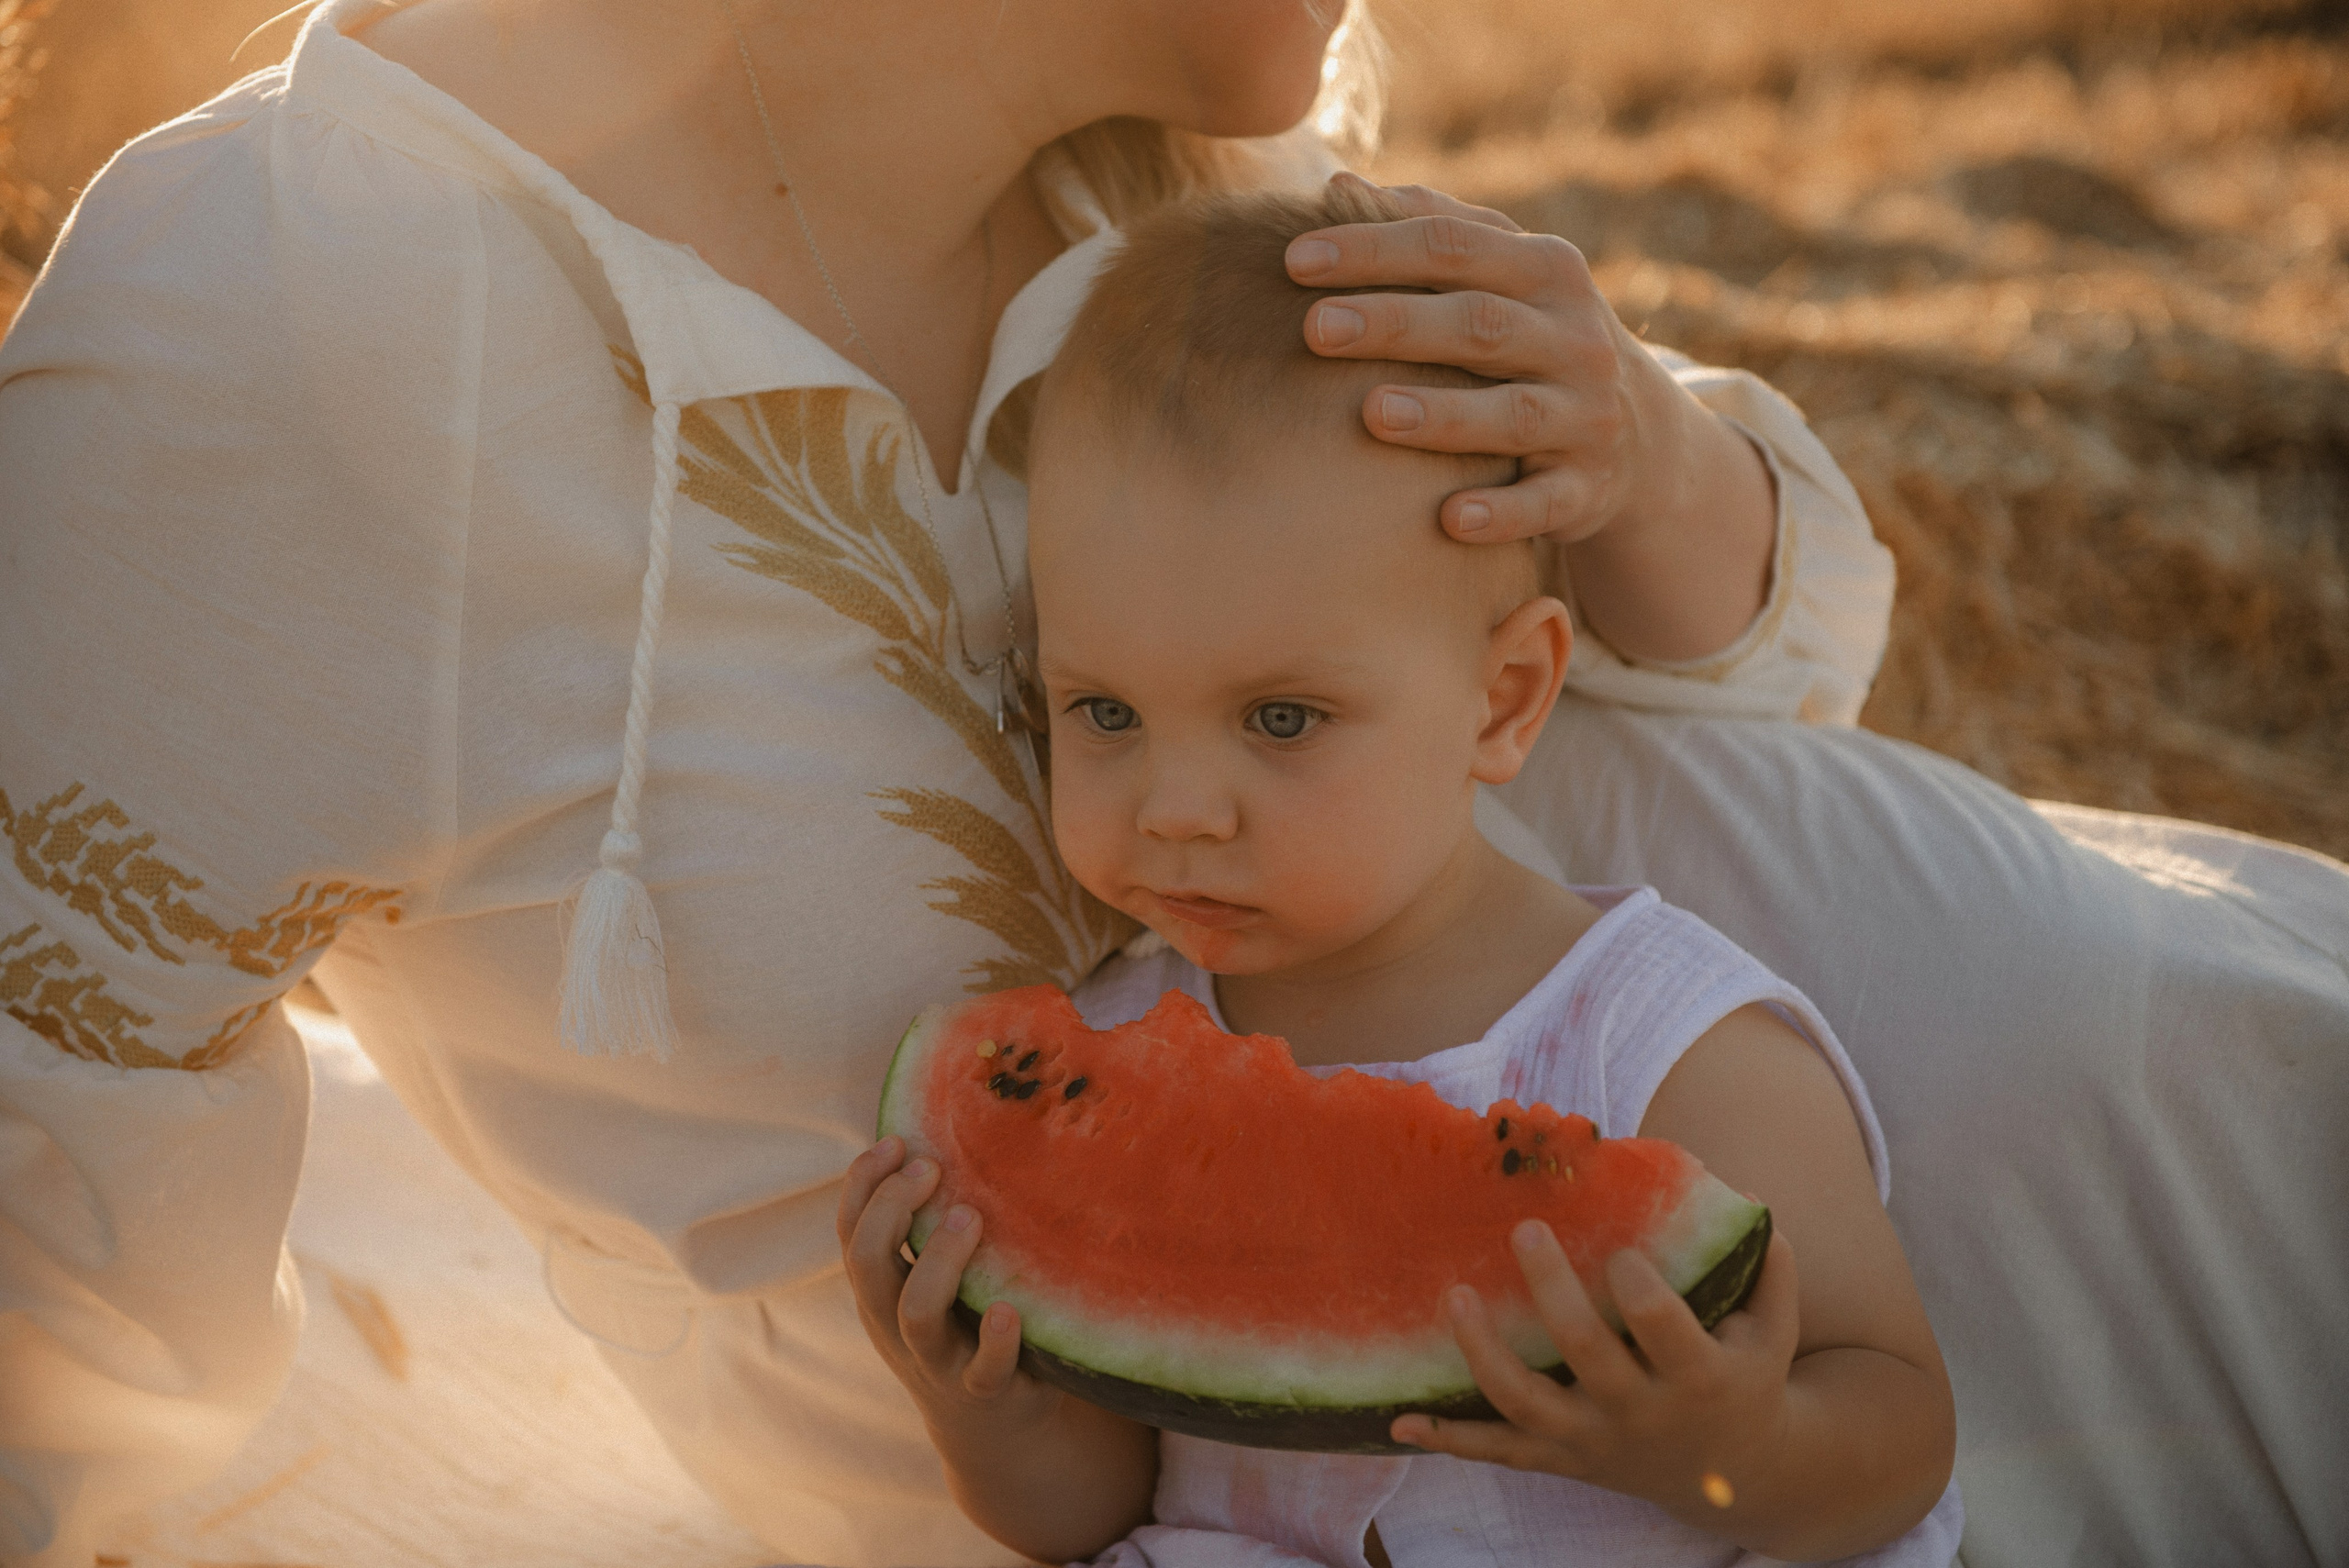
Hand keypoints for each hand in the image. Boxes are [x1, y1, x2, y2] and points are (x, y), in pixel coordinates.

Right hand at [836, 1135, 1059, 1441]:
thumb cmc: (962, 1327)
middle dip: (890, 1210)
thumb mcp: (931, 1279)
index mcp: (881, 1290)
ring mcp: (938, 1360)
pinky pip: (984, 1369)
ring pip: (916, 1313)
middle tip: (932, 1169)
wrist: (992, 1429)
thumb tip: (942, 1134)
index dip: (863, 1184)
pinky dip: (995, 1340)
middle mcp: (896, 1324)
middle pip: (867, 1265)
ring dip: (938, 1261)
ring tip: (969, 1217)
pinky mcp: (985, 1389)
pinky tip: (1007, 1310)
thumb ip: (927, 1225)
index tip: (896, 1140)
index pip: (849, 1231)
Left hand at [1285, 172, 1669, 546]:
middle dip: (1396, 324)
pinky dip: (1500, 512)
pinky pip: (1543, 503)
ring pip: (1513, 414)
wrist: (1641, 436)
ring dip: (1444, 415)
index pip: (1453, 247)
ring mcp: (1585, 417)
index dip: (1374, 250)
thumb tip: (1338, 187)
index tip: (1294, 260)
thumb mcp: (1504, 274)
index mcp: (1545, 270)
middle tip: (1315, 330)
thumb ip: (1430, 229)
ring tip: (1373, 414)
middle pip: (1479, 324)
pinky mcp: (1585, 489)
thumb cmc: (1535, 337)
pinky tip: (1448, 520)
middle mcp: (1573, 338)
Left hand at [1393, 1220, 1800, 1524]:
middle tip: (1524, 1229)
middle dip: (1551, 1287)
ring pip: (1525, 1400)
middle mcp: (1639, 1412)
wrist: (1733, 1477)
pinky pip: (1497, 1451)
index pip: (1659, 1324)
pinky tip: (1402, 1421)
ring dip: (1482, 1351)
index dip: (1636, 1283)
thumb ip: (1771, 1268)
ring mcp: (1592, 1440)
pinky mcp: (1560, 1458)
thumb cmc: (1746, 1378)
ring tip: (1455, 1295)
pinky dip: (1448, 1440)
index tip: (1621, 1249)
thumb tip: (1749, 1203)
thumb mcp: (1773, 1329)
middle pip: (1585, 1349)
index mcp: (1697, 1376)